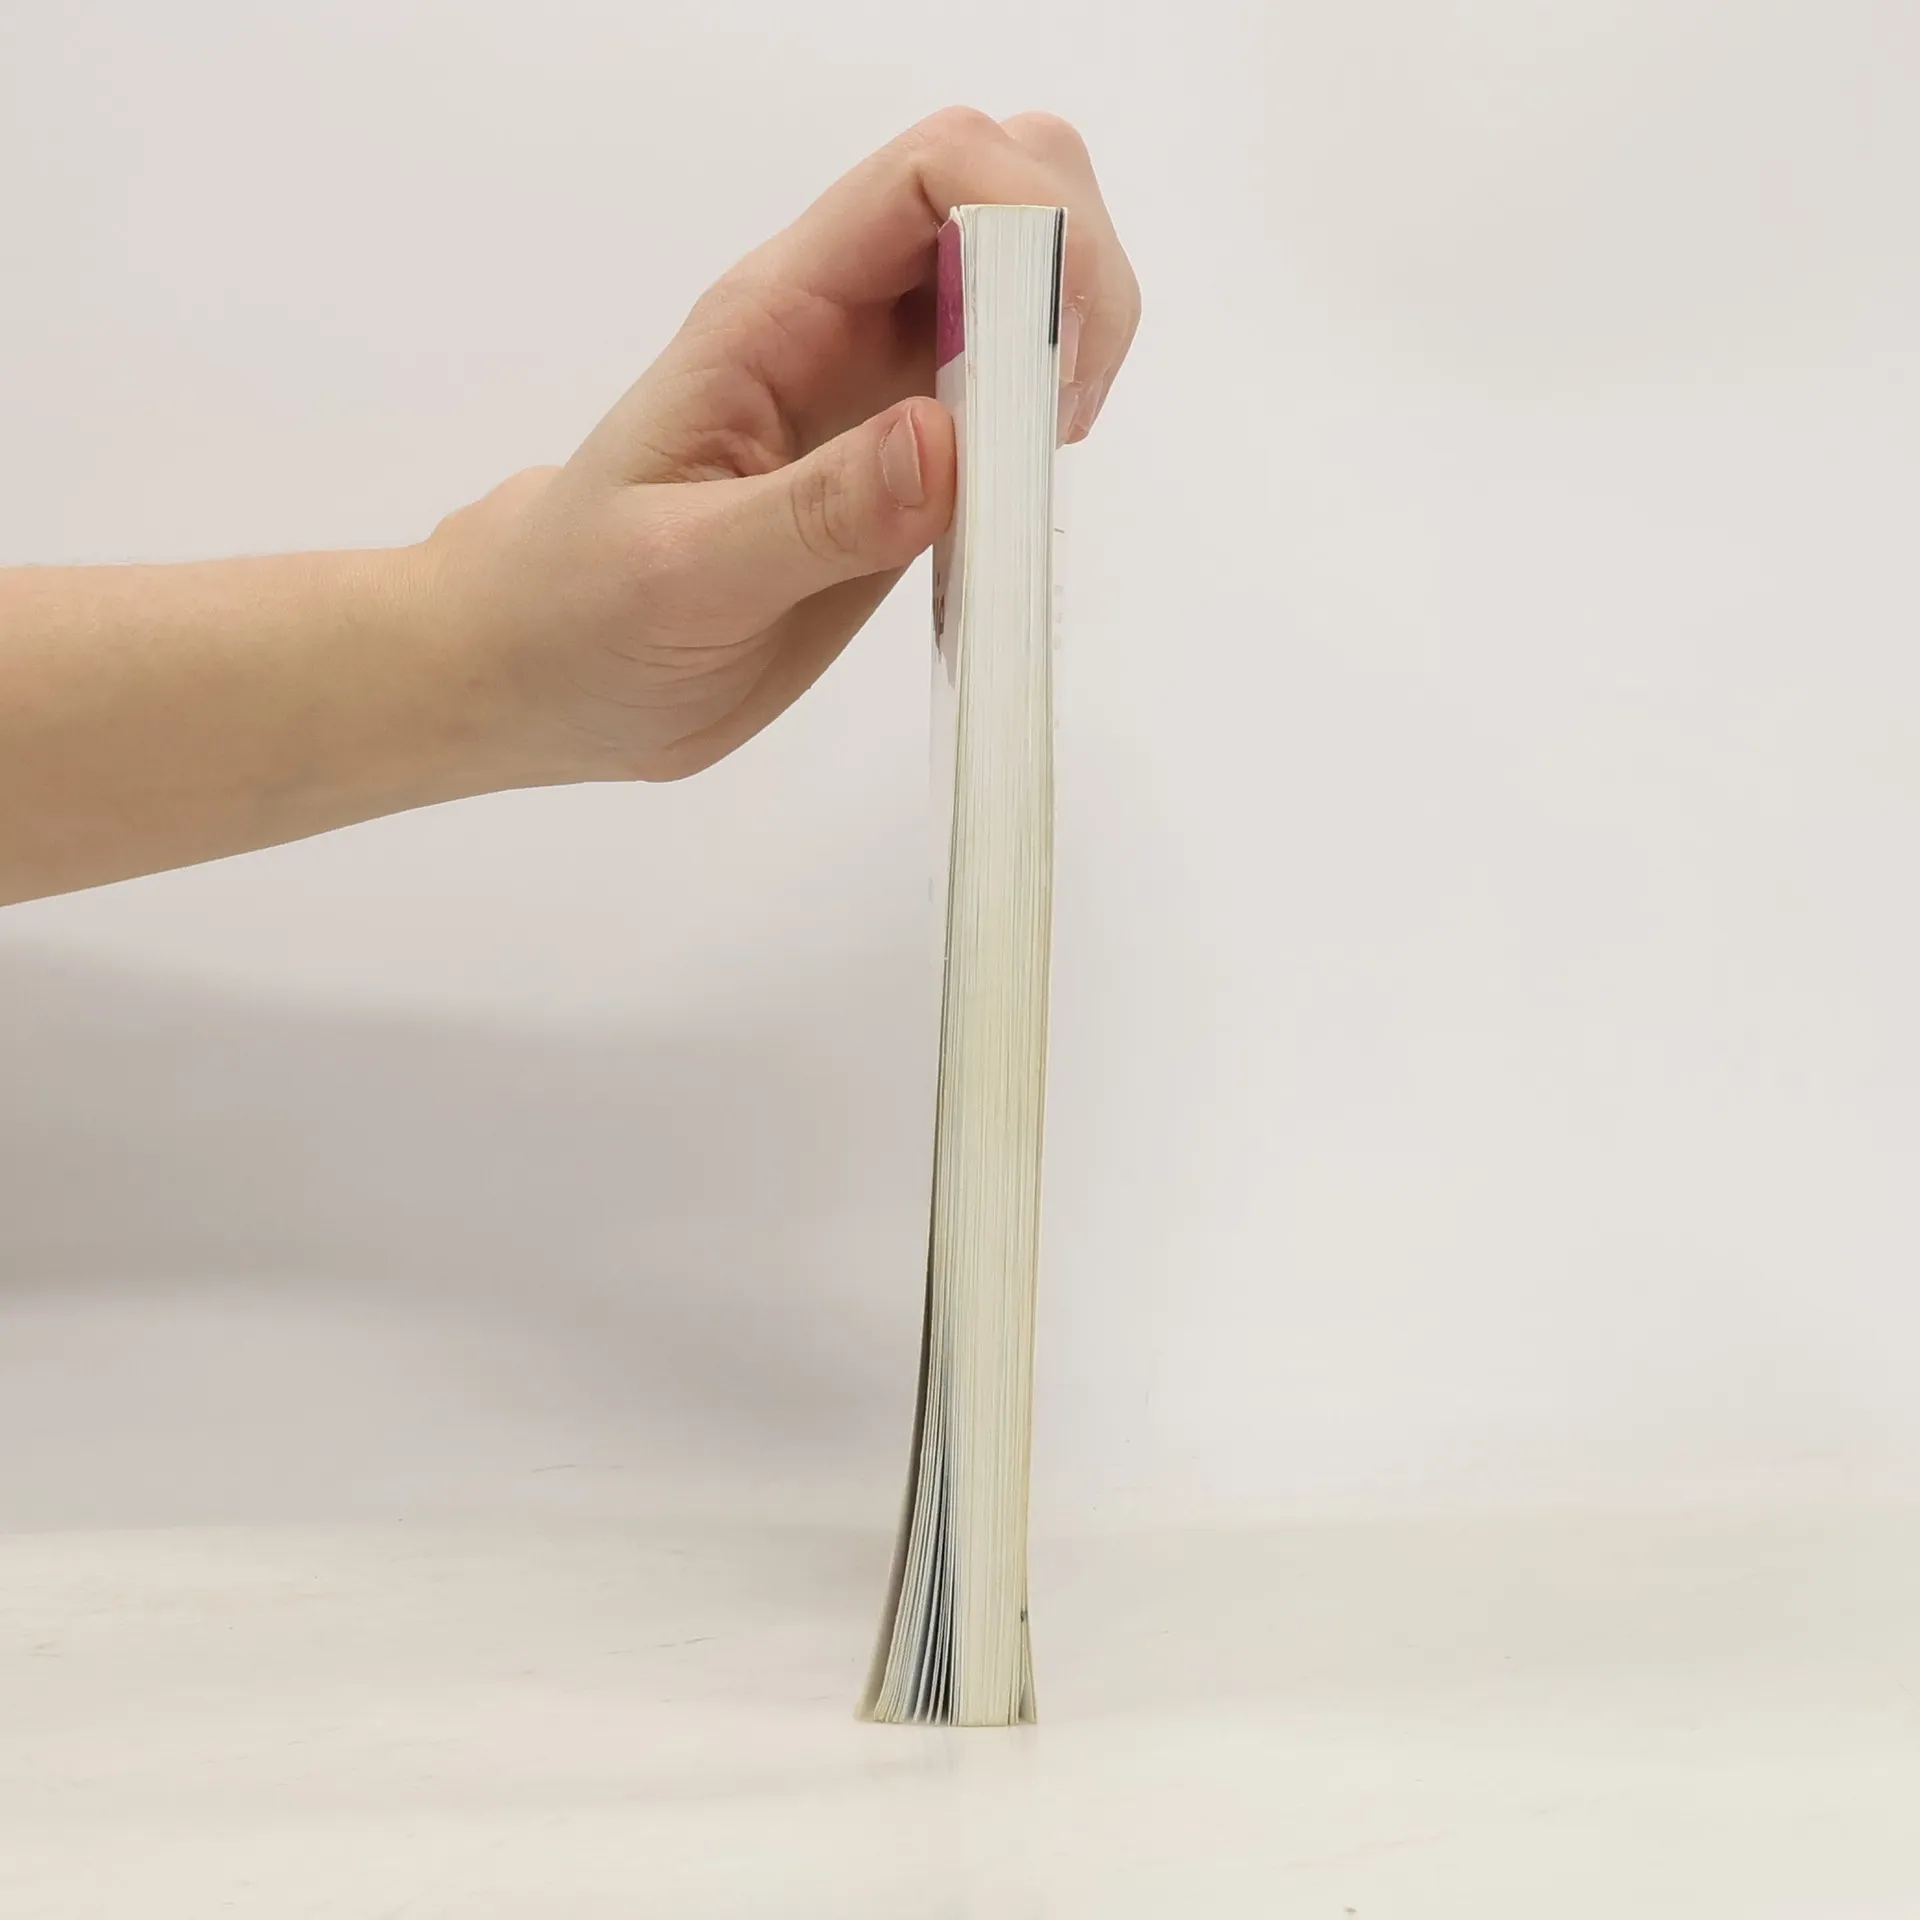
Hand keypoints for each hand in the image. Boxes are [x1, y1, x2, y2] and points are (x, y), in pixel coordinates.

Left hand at [429, 108, 1139, 783]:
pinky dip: (1050, 426)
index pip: (932, 175)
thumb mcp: (682, 574)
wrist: (548, 674)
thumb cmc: (579, 612)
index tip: (1047, 366)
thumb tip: (947, 443)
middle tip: (1057, 418)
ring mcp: (882, 395)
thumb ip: (814, 514)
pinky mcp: (908, 470)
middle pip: (1006, 192)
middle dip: (1074, 272)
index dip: (1024, 225)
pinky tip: (1016, 508)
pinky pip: (1009, 400)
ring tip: (1036, 467)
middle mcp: (842, 327)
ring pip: (1024, 287)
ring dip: (1075, 349)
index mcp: (777, 314)